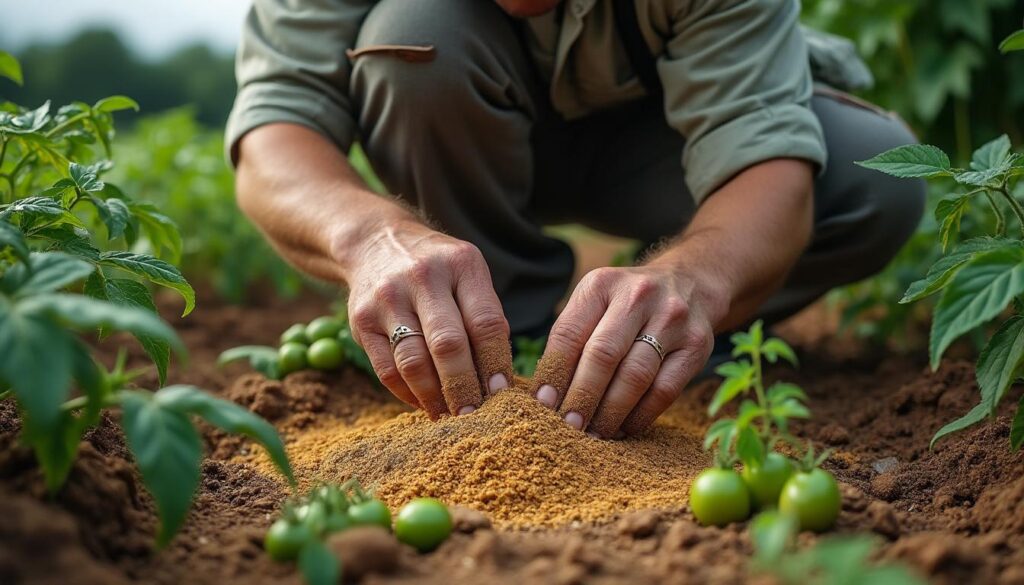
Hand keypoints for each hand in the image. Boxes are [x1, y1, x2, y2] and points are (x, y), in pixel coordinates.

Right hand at [345, 220, 513, 417]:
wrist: (376, 243)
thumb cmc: (438, 270)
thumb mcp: (468, 274)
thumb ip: (484, 317)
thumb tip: (501, 381)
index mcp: (461, 264)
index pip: (485, 323)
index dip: (496, 364)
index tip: (504, 395)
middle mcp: (423, 277)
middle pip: (448, 345)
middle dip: (464, 388)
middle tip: (477, 418)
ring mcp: (388, 298)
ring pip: (414, 363)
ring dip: (435, 398)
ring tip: (451, 417)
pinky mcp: (361, 320)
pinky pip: (387, 370)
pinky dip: (408, 394)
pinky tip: (424, 404)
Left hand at [531, 264, 716, 436]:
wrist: (690, 284)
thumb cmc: (626, 305)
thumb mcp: (596, 303)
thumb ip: (571, 339)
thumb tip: (546, 396)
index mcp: (601, 284)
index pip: (569, 333)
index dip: (553, 373)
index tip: (542, 405)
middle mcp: (638, 296)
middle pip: (603, 355)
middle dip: (581, 398)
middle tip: (567, 427)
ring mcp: (672, 319)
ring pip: (635, 377)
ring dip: (610, 413)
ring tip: (594, 434)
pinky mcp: (696, 345)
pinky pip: (664, 390)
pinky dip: (640, 416)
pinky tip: (624, 428)